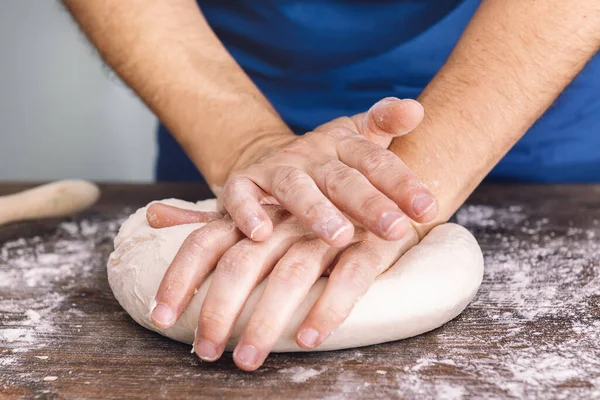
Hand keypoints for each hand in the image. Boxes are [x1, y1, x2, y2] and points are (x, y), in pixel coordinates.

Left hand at [146, 202, 417, 370]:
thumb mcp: (257, 211)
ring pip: (290, 275)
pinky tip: (309, 338)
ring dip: (266, 320)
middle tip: (204, 352)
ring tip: (246, 359)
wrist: (374, 183)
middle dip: (219, 309)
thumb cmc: (306, 211)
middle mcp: (286, 219)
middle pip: (242, 262)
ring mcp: (326, 231)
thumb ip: (209, 219)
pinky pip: (348, 277)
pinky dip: (328, 308)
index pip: (206, 242)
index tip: (158, 317)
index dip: (179, 277)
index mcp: (255, 213)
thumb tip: (153, 214)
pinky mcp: (367, 244)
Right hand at [219, 97, 436, 246]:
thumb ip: (386, 122)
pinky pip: (241, 196)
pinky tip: (261, 234)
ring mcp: (275, 168)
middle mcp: (310, 155)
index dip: (402, 184)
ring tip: (340, 236)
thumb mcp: (357, 137)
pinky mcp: (243, 184)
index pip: (376, 161)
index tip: (427, 209)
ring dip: (316, 211)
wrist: (269, 158)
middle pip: (341, 178)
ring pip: (296, 188)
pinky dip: (248, 213)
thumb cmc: (326, 160)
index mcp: (343, 144)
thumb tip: (416, 109)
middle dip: (368, 204)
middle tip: (394, 229)